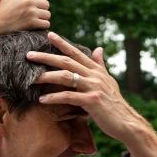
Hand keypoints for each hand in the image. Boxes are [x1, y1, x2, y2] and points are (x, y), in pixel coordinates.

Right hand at [0, 0, 50, 31]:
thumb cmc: (2, 9)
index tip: (36, 5)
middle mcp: (29, 2)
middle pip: (46, 4)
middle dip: (42, 9)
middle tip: (37, 14)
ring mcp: (31, 12)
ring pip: (47, 14)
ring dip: (43, 18)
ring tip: (37, 21)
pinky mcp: (32, 23)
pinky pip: (46, 23)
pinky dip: (43, 26)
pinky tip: (38, 26)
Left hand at [26, 32, 145, 140]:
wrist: (127, 122)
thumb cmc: (114, 104)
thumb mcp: (108, 81)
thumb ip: (100, 65)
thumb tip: (98, 48)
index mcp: (96, 70)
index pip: (76, 53)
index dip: (62, 43)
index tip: (49, 35)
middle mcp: (94, 75)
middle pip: (66, 61)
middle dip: (46, 57)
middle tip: (28, 55)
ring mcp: (93, 87)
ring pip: (65, 76)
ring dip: (46, 76)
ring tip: (30, 79)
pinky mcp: (92, 101)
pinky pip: (69, 97)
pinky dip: (54, 97)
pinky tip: (42, 100)